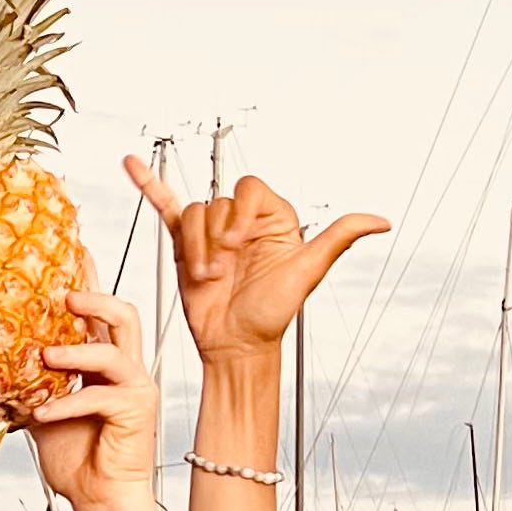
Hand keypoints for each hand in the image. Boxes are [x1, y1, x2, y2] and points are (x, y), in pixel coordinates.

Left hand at [31, 292, 173, 510]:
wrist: (99, 500)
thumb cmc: (75, 457)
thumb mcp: (43, 406)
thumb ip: (30, 378)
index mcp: (103, 362)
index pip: (98, 311)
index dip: (85, 279)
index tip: (66, 249)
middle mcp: (125, 369)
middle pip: (124, 314)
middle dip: (95, 297)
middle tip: (62, 293)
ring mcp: (134, 390)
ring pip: (114, 351)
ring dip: (76, 349)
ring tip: (44, 354)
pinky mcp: (134, 414)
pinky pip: (99, 398)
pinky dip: (67, 402)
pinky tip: (41, 411)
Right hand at [124, 157, 386, 364]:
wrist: (235, 346)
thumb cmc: (272, 315)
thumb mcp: (306, 272)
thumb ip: (338, 238)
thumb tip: (382, 221)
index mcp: (274, 219)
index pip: (249, 190)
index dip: (239, 213)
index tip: (239, 246)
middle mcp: (242, 221)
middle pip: (217, 203)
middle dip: (216, 239)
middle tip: (223, 271)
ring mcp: (212, 232)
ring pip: (193, 214)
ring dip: (195, 247)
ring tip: (205, 277)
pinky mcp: (184, 245)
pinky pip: (164, 207)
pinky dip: (147, 185)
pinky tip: (129, 164)